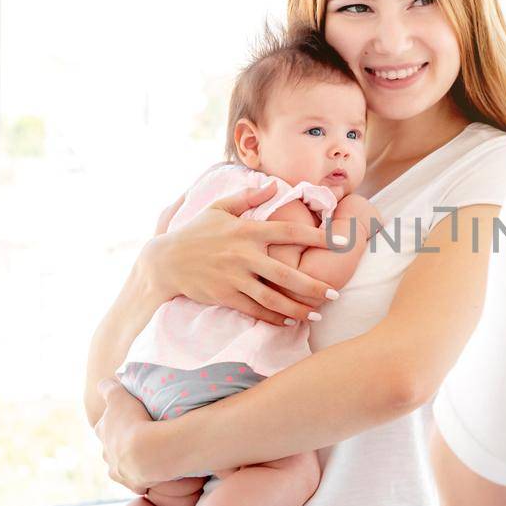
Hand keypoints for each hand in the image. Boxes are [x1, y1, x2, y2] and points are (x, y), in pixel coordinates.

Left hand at [94, 380, 162, 492]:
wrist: (149, 453)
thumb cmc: (134, 422)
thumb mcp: (119, 397)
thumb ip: (108, 388)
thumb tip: (103, 383)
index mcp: (102, 432)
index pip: (104, 425)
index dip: (115, 421)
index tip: (128, 418)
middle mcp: (106, 454)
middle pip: (111, 447)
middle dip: (121, 444)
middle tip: (140, 437)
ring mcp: (119, 471)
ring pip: (123, 466)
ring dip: (132, 462)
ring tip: (149, 456)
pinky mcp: (134, 485)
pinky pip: (139, 481)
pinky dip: (145, 477)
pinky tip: (156, 472)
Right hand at [141, 182, 337, 324]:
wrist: (165, 261)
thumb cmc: (195, 232)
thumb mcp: (218, 208)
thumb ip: (247, 197)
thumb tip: (273, 184)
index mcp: (247, 230)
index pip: (290, 232)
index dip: (317, 237)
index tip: (340, 242)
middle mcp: (244, 254)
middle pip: (286, 272)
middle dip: (313, 285)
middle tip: (336, 293)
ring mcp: (234, 277)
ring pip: (272, 297)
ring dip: (297, 307)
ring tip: (317, 314)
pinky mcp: (224, 295)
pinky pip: (254, 309)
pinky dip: (273, 317)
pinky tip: (289, 321)